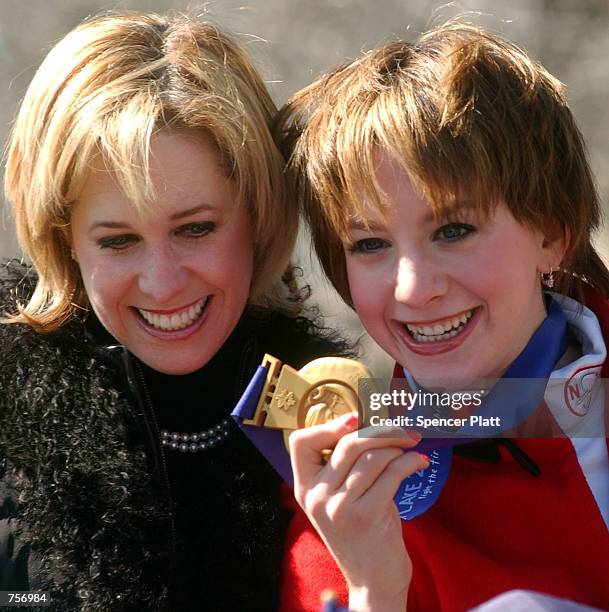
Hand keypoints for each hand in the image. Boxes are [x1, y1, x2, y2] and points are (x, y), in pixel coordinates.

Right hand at [289, 413, 427, 611]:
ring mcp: (339, 507)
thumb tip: (371, 423)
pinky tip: (419, 462)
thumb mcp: (341, 497)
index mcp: (304, 487)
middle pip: (347, 442)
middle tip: (405, 431)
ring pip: (372, 457)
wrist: (373, 580)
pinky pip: (391, 474)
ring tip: (411, 449)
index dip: (327, 424)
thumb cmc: (361, 530)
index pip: (301, 441)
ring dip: (398, 447)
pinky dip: (409, 463)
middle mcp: (316, 496)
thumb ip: (344, 465)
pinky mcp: (365, 516)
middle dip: (382, 430)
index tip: (355, 418)